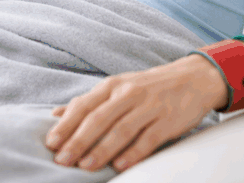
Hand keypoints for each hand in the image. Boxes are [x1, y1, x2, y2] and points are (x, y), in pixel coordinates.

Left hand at [45, 55, 226, 172]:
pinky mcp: (168, 120)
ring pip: (122, 129)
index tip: (51, 143)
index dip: (66, 125)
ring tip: (86, 166)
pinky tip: (121, 165)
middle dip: (79, 140)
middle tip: (63, 160)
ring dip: (102, 149)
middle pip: (99, 118)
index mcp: (112, 86)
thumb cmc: (147, 87)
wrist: (192, 78)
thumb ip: (88, 102)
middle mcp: (129, 93)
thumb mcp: (116, 88)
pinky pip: (149, 138)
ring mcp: (149, 106)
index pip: (84, 105)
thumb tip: (55, 115)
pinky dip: (134, 152)